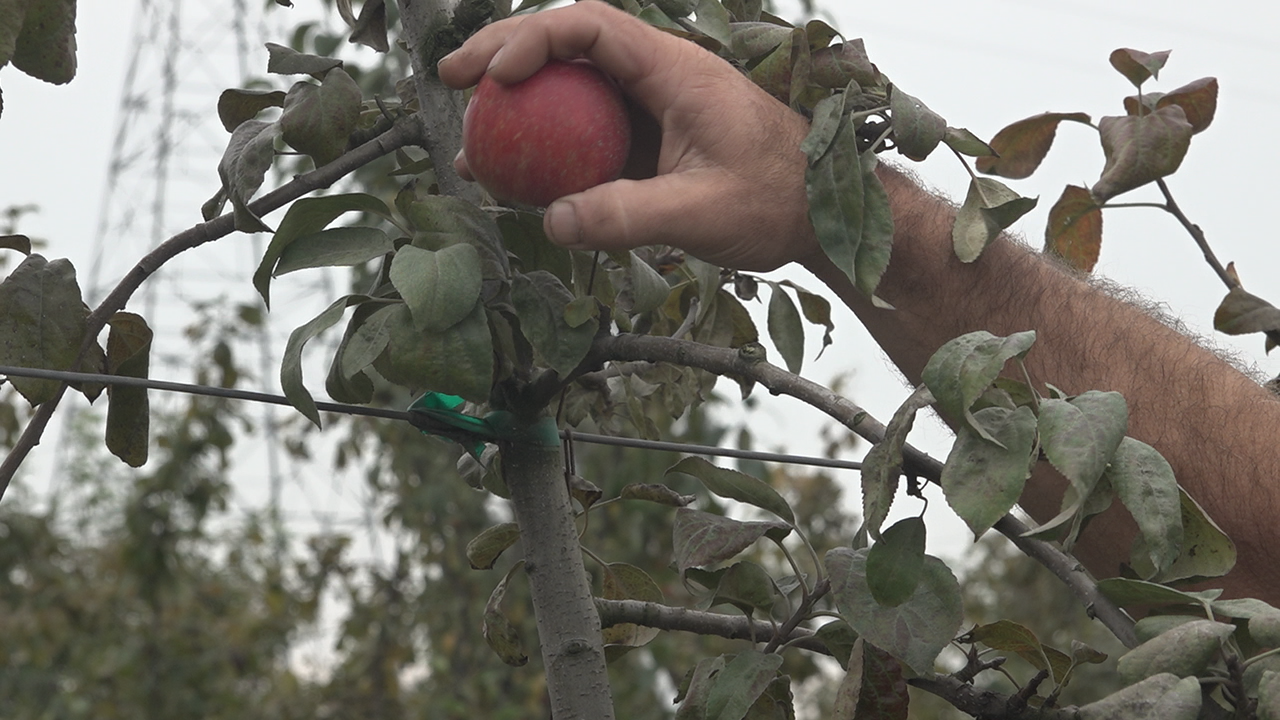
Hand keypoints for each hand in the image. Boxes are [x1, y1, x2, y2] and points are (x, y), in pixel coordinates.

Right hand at [437, 0, 818, 271]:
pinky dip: (551, 152)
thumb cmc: (778, 201)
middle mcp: (657, 77)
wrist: (821, 214)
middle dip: (506, 54)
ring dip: (521, 108)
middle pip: (569, 46)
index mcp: (674, 71)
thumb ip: (630, 215)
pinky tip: (516, 186)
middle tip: (452, 78)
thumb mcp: (703, 212)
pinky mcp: (650, 142)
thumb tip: (553, 223)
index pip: (591, 27)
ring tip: (471, 141)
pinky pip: (589, 136)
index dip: (534, 38)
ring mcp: (651, 109)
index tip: (495, 75)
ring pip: (573, 92)